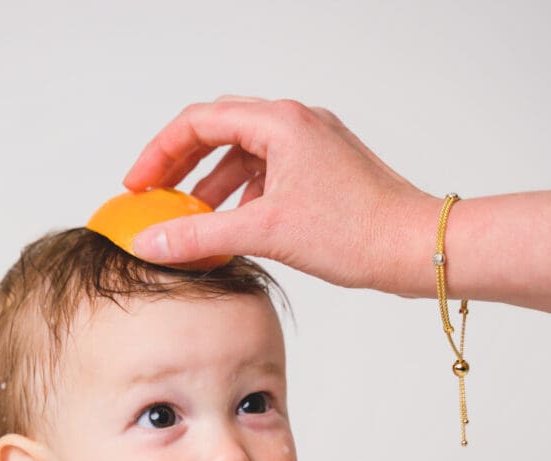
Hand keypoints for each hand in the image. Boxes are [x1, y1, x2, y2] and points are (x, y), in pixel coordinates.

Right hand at [123, 95, 436, 292]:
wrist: (414, 247)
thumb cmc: (356, 232)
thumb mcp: (264, 232)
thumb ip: (200, 234)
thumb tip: (150, 242)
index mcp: (281, 123)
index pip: (199, 122)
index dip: (159, 153)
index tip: (137, 186)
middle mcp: (297, 124)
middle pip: (220, 132)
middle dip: (181, 166)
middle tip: (154, 198)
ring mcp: (313, 146)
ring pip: (245, 156)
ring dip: (212, 185)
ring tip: (189, 220)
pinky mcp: (324, 170)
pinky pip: (269, 174)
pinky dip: (242, 196)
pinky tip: (233, 226)